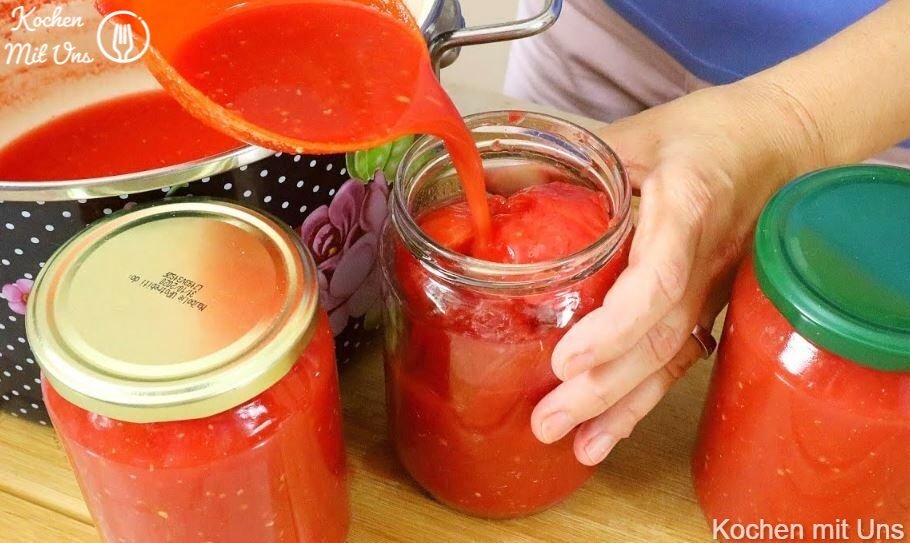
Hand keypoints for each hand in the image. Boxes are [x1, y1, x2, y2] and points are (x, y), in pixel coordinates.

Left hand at [531, 80, 824, 464]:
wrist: (784, 144)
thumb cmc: (711, 133)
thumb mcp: (640, 132)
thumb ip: (572, 160)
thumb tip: (493, 182)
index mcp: (686, 210)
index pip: (657, 280)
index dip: (615, 325)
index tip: (568, 357)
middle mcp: (703, 263)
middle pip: (657, 338)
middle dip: (602, 388)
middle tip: (547, 421)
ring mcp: (710, 291)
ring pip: (669, 360)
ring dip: (620, 408)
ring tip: (574, 445)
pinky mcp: (708, 307)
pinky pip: (676, 361)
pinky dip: (642, 401)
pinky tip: (608, 433)